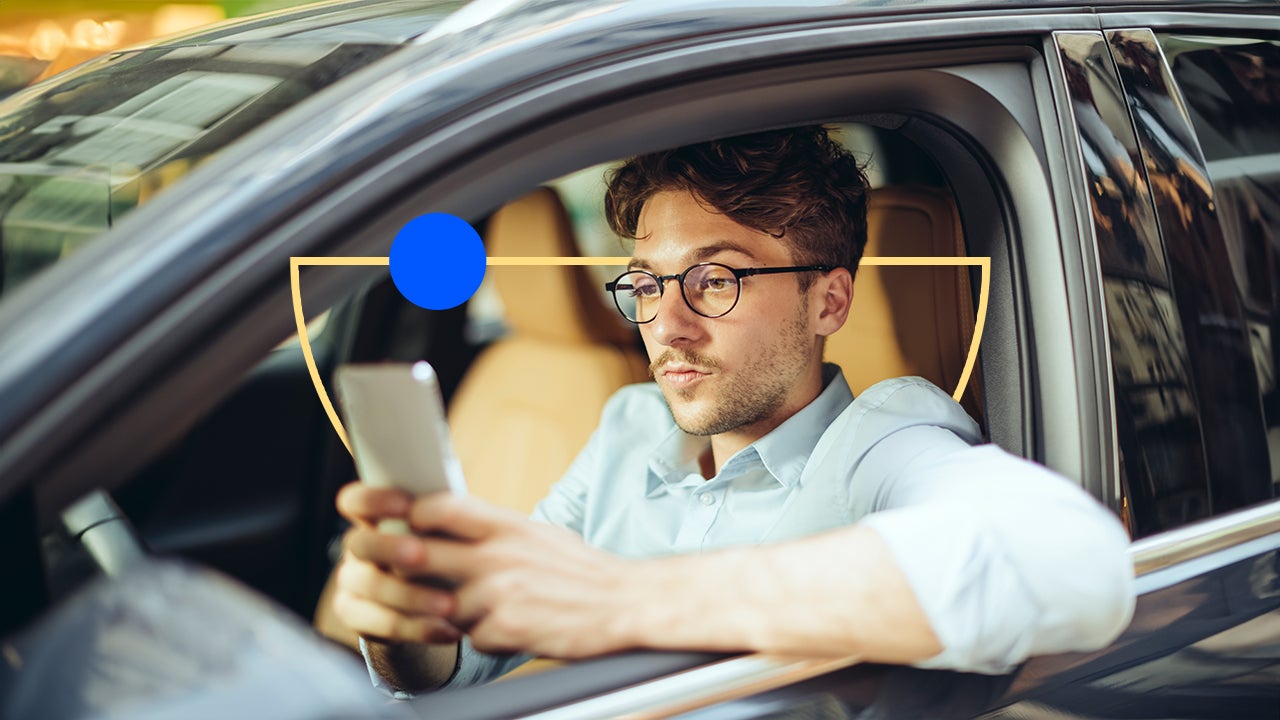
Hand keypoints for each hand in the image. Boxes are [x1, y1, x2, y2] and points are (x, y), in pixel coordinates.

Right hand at [330, 482, 461, 644]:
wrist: (447, 599)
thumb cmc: (451, 552)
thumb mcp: (450, 532)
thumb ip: (445, 518)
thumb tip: (457, 507)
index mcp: (376, 517)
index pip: (357, 500)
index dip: (374, 499)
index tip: (405, 505)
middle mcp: (359, 548)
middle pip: (358, 543)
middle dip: (388, 547)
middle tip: (420, 554)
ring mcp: (353, 582)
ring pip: (371, 587)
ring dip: (412, 596)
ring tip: (450, 605)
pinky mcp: (358, 617)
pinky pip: (382, 625)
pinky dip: (419, 628)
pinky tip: (450, 630)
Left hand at [407, 493, 638, 657]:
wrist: (627, 603)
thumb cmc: (583, 571)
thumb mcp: (539, 534)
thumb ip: (495, 530)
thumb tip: (454, 523)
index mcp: (507, 526)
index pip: (439, 507)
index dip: (413, 517)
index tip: (408, 529)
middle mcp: (498, 554)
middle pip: (418, 554)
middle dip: (411, 571)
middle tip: (421, 580)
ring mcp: (499, 592)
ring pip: (441, 607)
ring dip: (456, 615)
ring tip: (490, 612)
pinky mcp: (505, 628)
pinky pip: (471, 638)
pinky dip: (486, 638)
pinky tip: (511, 629)